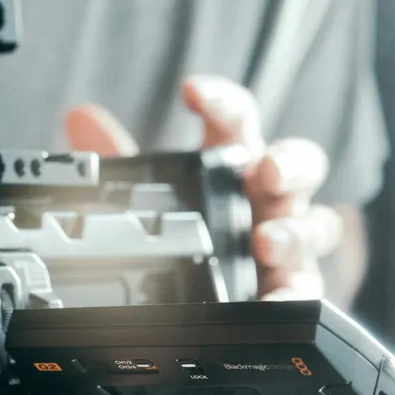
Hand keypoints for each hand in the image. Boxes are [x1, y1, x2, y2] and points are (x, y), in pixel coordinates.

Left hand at [64, 75, 341, 299]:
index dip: (219, 102)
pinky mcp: (290, 290)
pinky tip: (276, 301)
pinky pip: (304, 291)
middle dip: (289, 163)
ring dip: (294, 231)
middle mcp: (268, 200)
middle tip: (265, 170)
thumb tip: (80, 117)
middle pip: (299, 165)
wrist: (197, 301)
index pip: (236, 120)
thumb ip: (119, 160)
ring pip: (315, 226)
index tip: (192, 93)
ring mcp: (285, 244)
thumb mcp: (145, 198)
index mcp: (234, 166)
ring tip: (266, 242)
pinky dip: (293, 296)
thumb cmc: (186, 236)